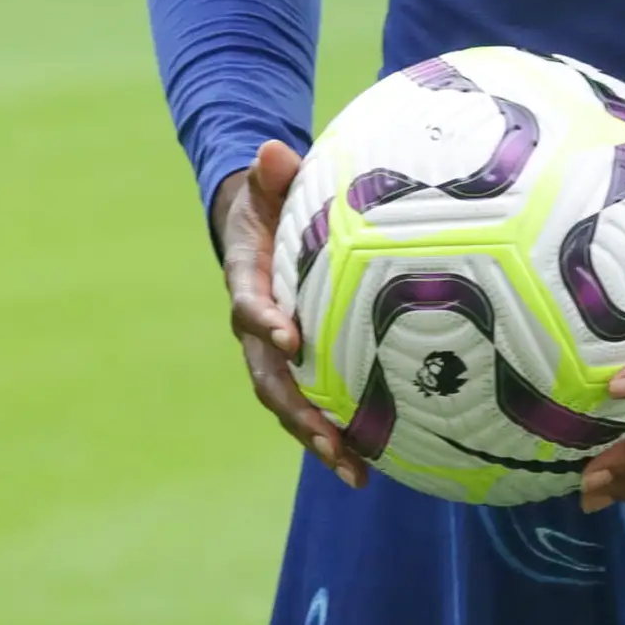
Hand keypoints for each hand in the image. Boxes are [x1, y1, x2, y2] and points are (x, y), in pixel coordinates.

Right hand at [214, 139, 363, 487]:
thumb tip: (271, 151)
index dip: (263, 322)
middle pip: (269, 379)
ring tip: (355, 473)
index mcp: (248, 283)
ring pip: (291, 405)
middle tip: (327, 439)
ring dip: (319, 441)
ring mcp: (279, 354)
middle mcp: (258, 329)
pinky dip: (340, 434)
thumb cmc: (272, 201)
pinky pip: (318, 403)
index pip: (248, 306)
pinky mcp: (304, 366)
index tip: (287, 336)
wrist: (259, 226)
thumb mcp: (269, 183)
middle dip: (296, 412)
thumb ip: (272, 174)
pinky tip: (375, 463)